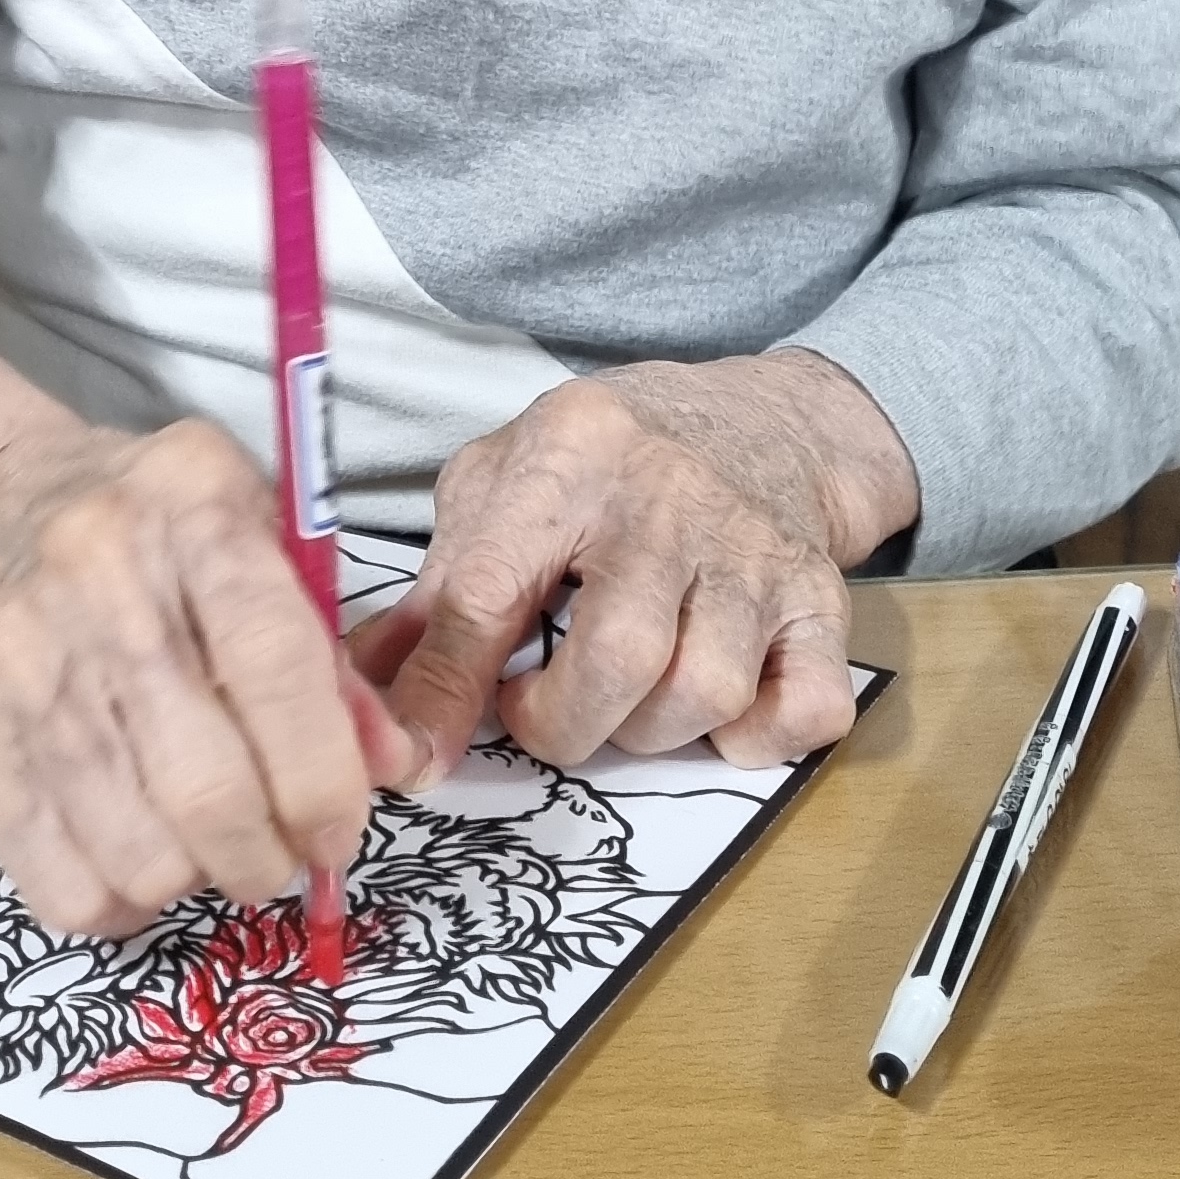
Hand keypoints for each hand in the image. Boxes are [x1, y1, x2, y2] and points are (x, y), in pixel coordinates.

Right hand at [0, 333, 419, 935]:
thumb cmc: (148, 526)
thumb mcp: (255, 532)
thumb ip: (327, 647)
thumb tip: (388, 765)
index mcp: (191, 512)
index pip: (277, 669)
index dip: (326, 776)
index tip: (341, 828)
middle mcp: (97, 581)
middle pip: (207, 788)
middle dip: (268, 856)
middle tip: (281, 855)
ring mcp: (20, 663)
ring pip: (141, 857)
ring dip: (198, 880)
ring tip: (206, 844)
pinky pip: (63, 885)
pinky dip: (122, 903)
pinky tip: (139, 855)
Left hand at [346, 349, 916, 779]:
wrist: (764, 420)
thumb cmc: (607, 461)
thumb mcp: (503, 485)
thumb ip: (433, 592)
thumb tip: (356, 694)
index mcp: (570, 458)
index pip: (491, 589)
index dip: (445, 687)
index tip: (415, 758)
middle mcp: (672, 501)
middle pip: (619, 657)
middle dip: (564, 724)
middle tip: (541, 709)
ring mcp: (757, 552)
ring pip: (704, 693)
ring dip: (648, 731)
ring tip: (623, 696)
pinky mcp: (823, 600)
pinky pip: (806, 708)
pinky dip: (757, 738)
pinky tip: (718, 709)